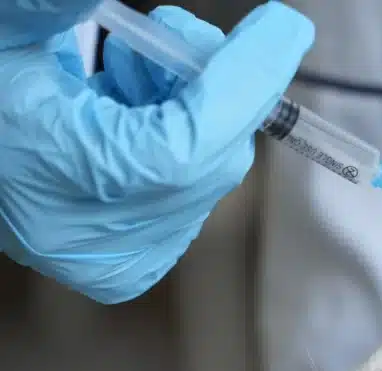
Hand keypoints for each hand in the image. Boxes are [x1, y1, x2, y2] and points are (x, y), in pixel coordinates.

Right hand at [0, 3, 313, 303]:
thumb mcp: (6, 34)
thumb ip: (57, 8)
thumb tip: (124, 2)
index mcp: (69, 183)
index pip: (195, 142)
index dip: (248, 80)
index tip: (286, 29)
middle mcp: (105, 242)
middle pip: (212, 156)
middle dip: (206, 84)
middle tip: (157, 39)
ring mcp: (120, 260)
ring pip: (206, 173)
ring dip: (182, 110)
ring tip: (113, 80)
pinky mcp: (126, 266)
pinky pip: (186, 193)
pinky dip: (171, 143)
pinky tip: (117, 119)